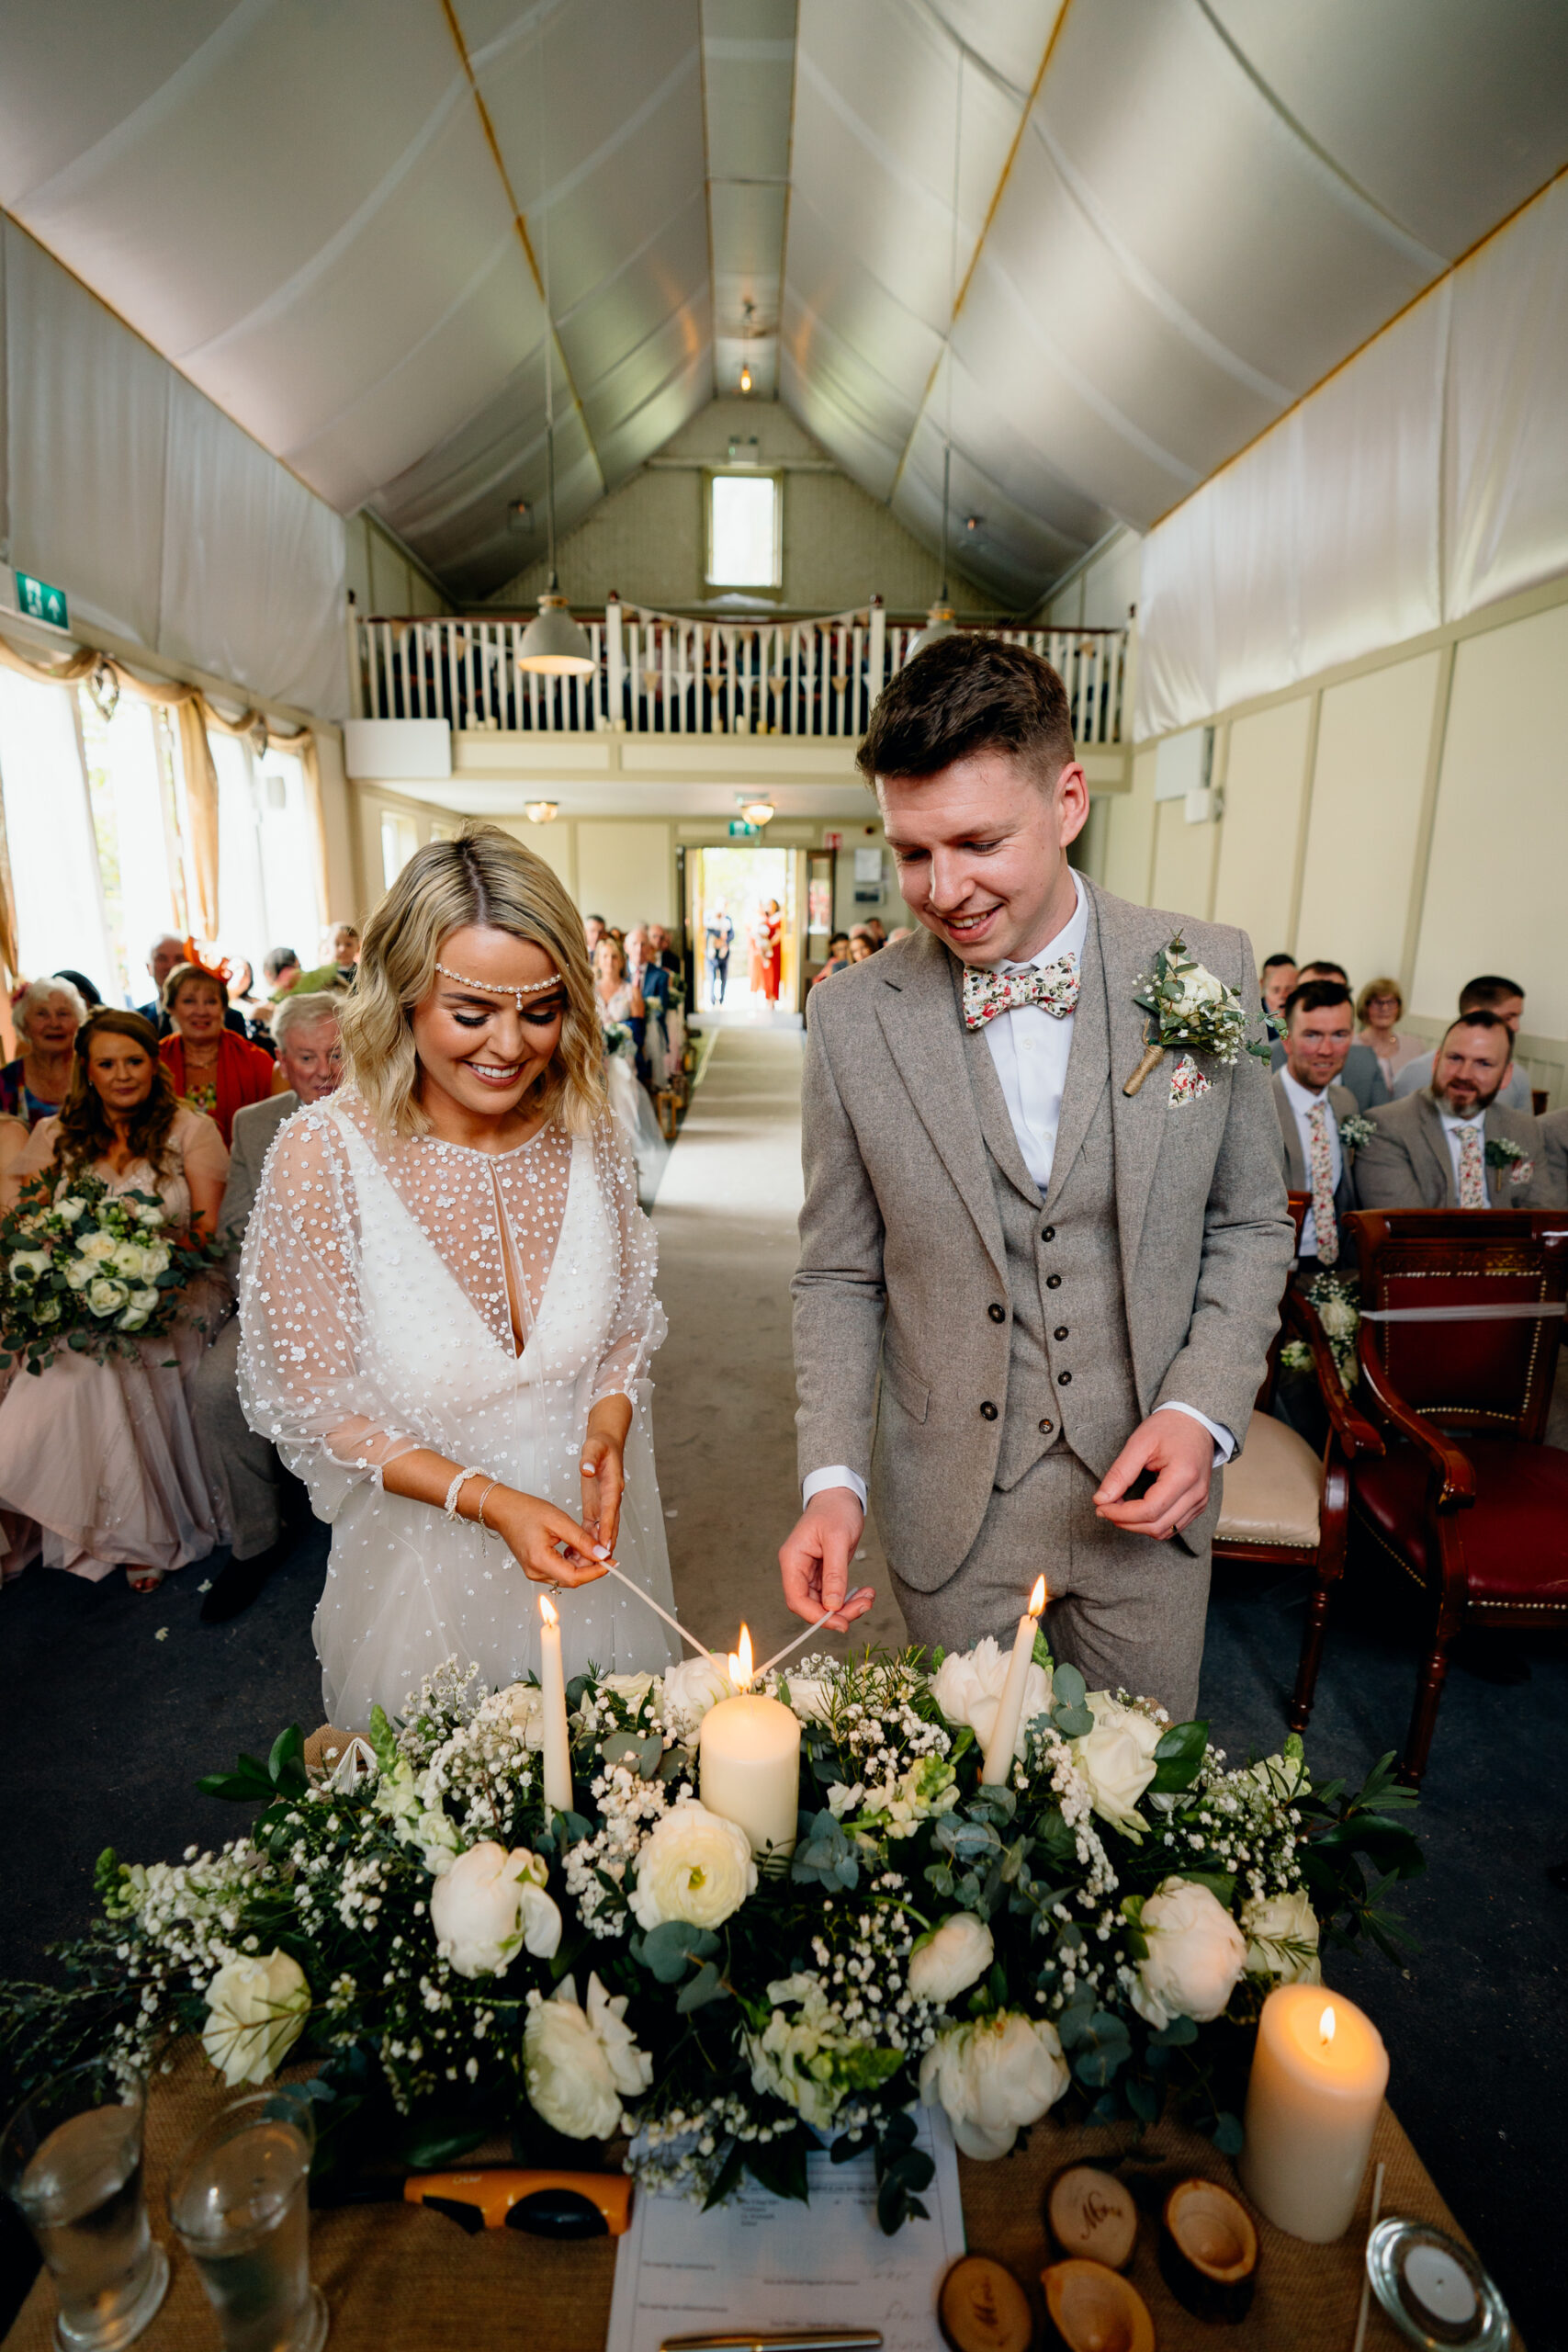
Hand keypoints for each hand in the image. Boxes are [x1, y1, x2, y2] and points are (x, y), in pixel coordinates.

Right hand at [488, 1487, 608, 1586]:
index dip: (596, 1572)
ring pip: (567, 1575)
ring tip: (587, 1544)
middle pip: (572, 1578)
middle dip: (590, 1566)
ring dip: (582, 1563)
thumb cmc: (525, 1511)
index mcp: (540, 1561)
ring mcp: (534, 1572)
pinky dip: (572, 1561)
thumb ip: (582, 1541)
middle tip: (602, 1550)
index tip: (611, 1563)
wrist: (503, 1510)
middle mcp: (535, 1572)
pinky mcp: (536, 1568)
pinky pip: (559, 1570)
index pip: (575, 1577)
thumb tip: (601, 1555)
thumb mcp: (559, 1521)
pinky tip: (575, 1547)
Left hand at [579, 1431, 624, 1555]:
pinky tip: (579, 1552)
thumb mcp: (594, 1448)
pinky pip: (594, 1526)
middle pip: (610, 1526)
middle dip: (604, 1545)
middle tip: (598, 1564)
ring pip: (603, 1530)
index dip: (607, 1529)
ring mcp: (605, 1504)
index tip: (604, 1546)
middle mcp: (611, 1499)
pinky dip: (589, 1539)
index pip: (611, 1510)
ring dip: (596, 1546)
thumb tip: (588, 1470)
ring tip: (587, 1564)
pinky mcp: (596, 1506)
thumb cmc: (601, 1445)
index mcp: (613, 1486)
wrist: (606, 1444)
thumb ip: (590, 1459)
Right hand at [779, 1488, 873, 1628]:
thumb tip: (832, 1606)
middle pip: (811, 1605)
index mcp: (792, 1559)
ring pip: (824, 1603)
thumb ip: (834, 1574)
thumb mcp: (837, 1539)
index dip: (816, 1616)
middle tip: (863, 1607)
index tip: (841, 1623)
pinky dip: (849, 1598)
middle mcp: (798, 1569)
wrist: (841, 1495)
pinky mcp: (823, 1573)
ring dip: (847, 1606)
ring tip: (868, 1599)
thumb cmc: (835, 1510)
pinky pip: (833, 1594)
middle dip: (838, 1612)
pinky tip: (865, 1593)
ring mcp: (810, 1572)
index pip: (796, 1599)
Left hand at [1094, 1411, 1213, 1539]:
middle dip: (1126, 1522)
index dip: (1121, 1514)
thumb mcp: (1139, 1443)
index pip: (1150, 1510)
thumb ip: (1120, 1473)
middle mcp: (1197, 1494)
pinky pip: (1172, 1527)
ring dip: (1137, 1526)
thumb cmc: (1169, 1427)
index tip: (1101, 1506)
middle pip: (1157, 1526)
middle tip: (1105, 1508)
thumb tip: (1101, 1499)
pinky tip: (1136, 1510)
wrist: (1195, 1421)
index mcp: (1184, 1475)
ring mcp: (1200, 1502)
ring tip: (1118, 1509)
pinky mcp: (1198, 1505)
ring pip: (1165, 1531)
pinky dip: (1151, 1523)